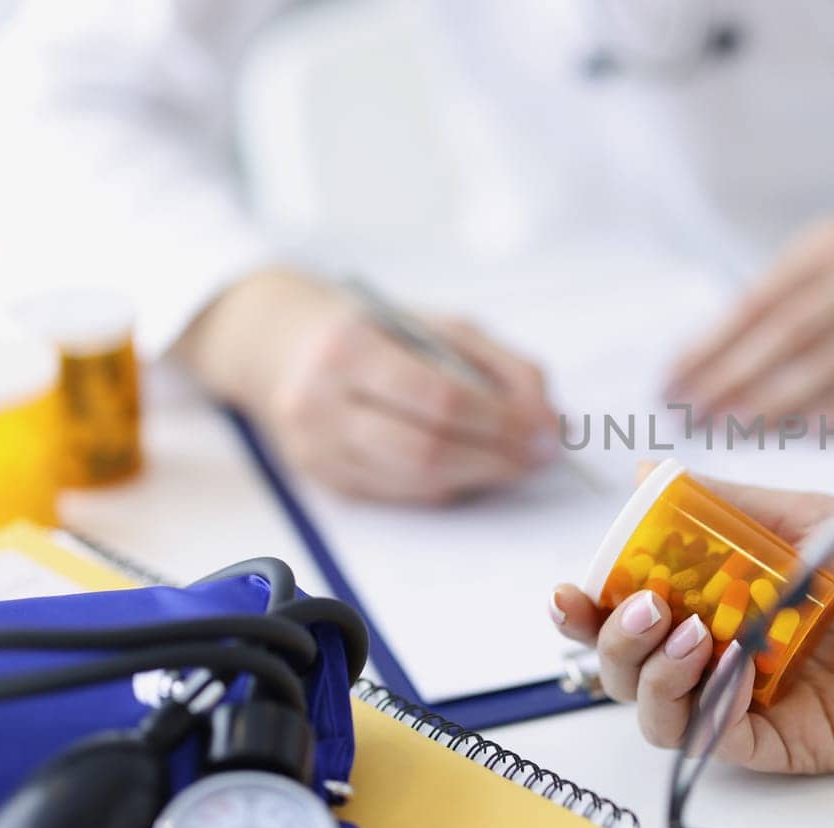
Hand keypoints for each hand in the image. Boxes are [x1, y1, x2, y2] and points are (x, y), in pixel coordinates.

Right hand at [177, 269, 558, 502]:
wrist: (282, 347)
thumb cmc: (375, 331)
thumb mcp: (437, 326)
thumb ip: (501, 365)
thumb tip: (551, 419)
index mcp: (350, 347)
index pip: (440, 397)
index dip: (502, 421)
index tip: (547, 430)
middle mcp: (322, 402)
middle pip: (427, 449)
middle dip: (497, 457)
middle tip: (541, 455)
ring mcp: (317, 448)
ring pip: (416, 482)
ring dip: (480, 478)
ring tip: (516, 463)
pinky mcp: (325, 480)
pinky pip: (402, 496)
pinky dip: (449, 488)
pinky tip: (473, 471)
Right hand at [549, 475, 833, 772]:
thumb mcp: (810, 519)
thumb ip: (726, 503)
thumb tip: (648, 471)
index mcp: (724, 597)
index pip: (636, 606)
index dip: (594, 602)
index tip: (575, 585)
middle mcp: (728, 650)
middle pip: (632, 663)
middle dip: (611, 639)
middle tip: (638, 606)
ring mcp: (751, 699)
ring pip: (658, 707)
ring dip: (649, 672)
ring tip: (682, 630)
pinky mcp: (781, 742)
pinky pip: (715, 738)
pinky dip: (700, 708)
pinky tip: (719, 667)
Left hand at [665, 189, 833, 424]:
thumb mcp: (830, 248)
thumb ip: (782, 291)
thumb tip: (712, 356)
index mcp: (831, 244)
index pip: (757, 302)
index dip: (710, 345)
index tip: (673, 378)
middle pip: (787, 336)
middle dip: (731, 379)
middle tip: (691, 413)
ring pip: (828, 367)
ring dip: (773, 403)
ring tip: (731, 429)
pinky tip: (799, 433)